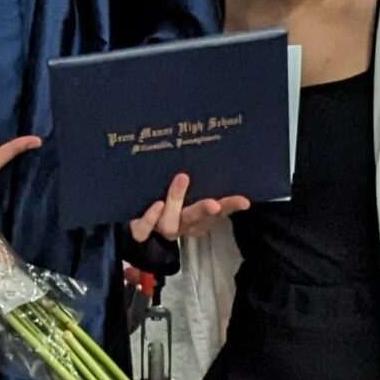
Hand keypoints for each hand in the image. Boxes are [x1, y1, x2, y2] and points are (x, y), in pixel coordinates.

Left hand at [130, 172, 248, 244]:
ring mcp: (162, 228)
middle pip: (197, 219)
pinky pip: (144, 230)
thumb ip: (200, 177)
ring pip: (170, 223)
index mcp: (198, 217)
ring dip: (176, 201)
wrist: (135, 221)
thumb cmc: (167, 199)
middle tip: (213, 204)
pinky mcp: (142, 231)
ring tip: (182, 178)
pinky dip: (151, 218)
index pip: (219, 213)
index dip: (230, 207)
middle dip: (205, 211)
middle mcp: (182, 224)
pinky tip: (156, 204)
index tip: (244, 201)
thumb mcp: (187, 188)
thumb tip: (215, 149)